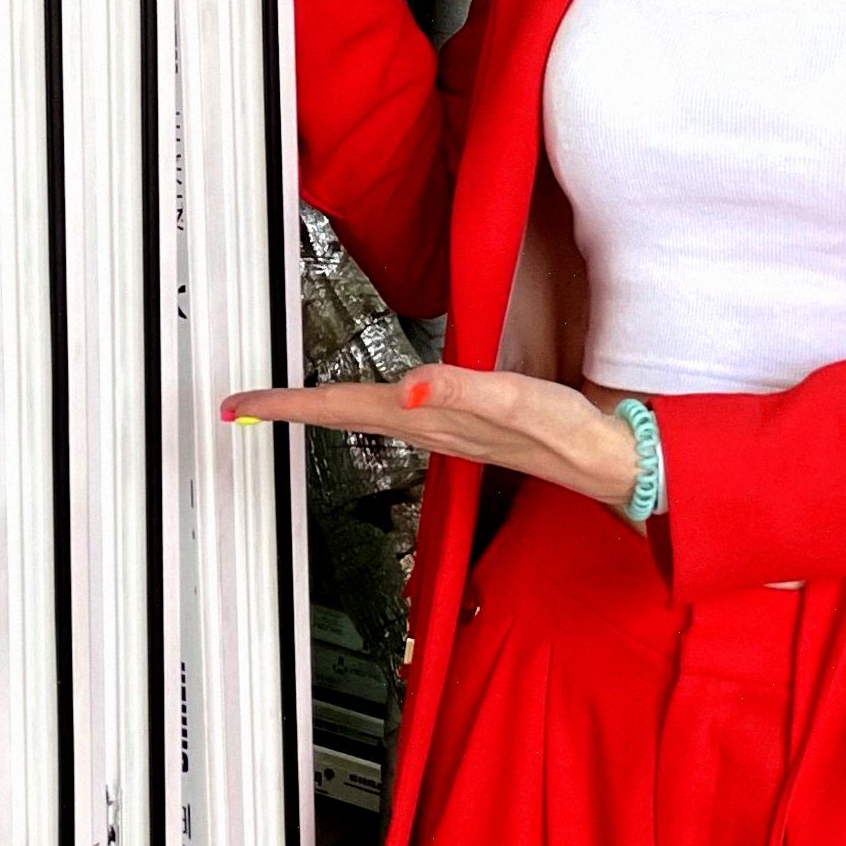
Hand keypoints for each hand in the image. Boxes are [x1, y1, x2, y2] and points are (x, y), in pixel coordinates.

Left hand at [220, 361, 639, 511]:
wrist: (603, 459)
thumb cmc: (564, 432)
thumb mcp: (515, 401)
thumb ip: (462, 390)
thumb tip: (408, 386)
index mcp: (424, 418)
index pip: (340, 408)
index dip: (287, 406)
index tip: (241, 405)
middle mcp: (422, 428)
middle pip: (338, 415)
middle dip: (289, 409)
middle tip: (243, 405)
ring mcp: (438, 430)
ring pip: (361, 416)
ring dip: (320, 409)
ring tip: (285, 402)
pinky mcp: (457, 424)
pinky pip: (392, 414)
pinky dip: (361, 407)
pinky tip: (364, 402)